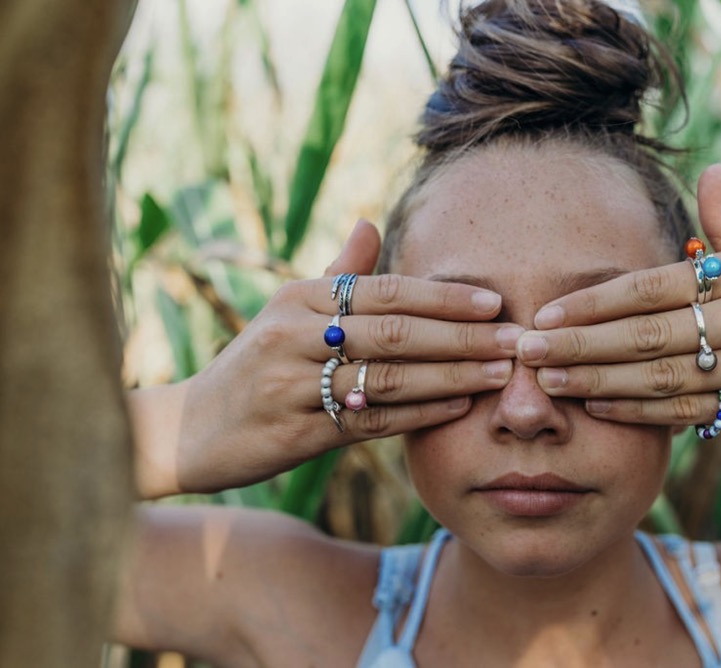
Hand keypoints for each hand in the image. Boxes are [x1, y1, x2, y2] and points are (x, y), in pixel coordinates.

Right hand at [135, 220, 520, 496]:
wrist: (193, 427)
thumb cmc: (256, 361)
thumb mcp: (287, 310)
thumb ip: (338, 272)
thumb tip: (372, 222)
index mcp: (301, 298)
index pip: (386, 292)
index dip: (444, 298)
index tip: (493, 302)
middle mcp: (297, 335)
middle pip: (397, 333)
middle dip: (463, 337)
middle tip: (513, 339)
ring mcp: (296, 385)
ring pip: (391, 377)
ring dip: (454, 375)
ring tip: (500, 373)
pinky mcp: (299, 432)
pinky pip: (373, 421)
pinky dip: (421, 414)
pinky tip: (460, 407)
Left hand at [515, 165, 720, 446]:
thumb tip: (713, 167)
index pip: (652, 287)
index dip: (594, 302)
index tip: (546, 312)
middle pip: (646, 333)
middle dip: (579, 343)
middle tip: (527, 349)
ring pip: (659, 375)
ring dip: (597, 379)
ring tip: (549, 380)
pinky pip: (686, 411)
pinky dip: (638, 410)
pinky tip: (596, 405)